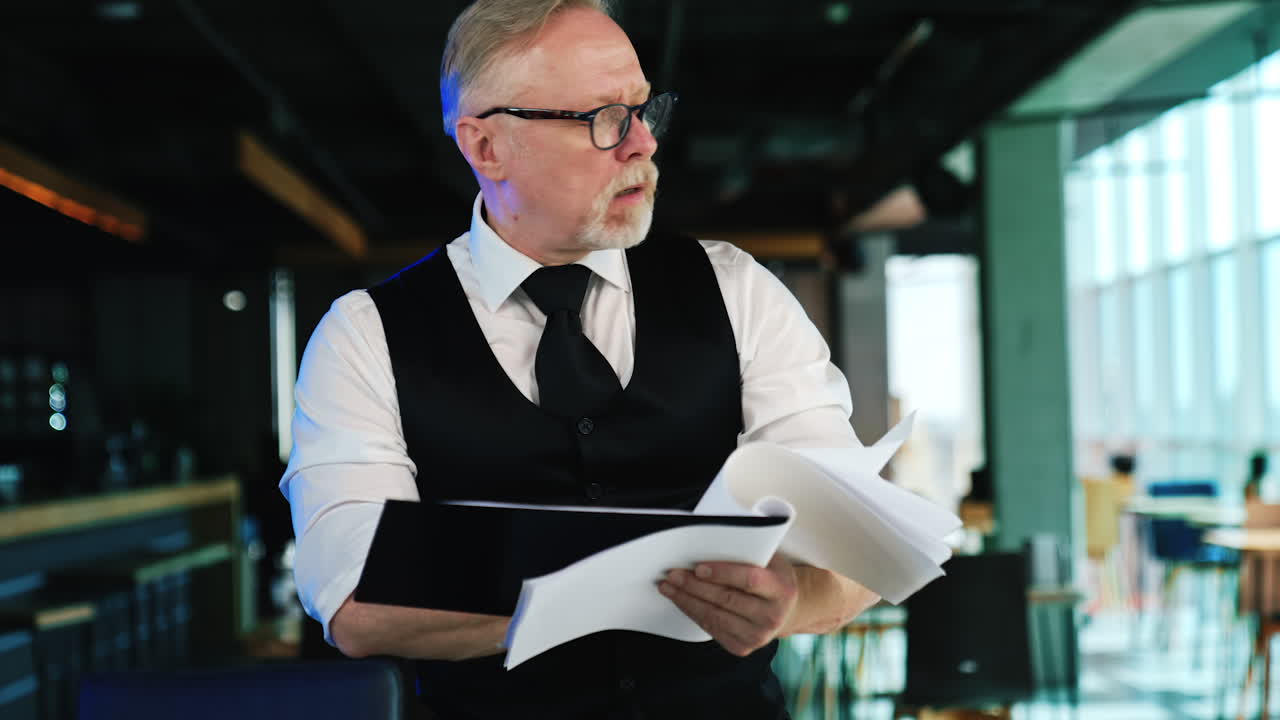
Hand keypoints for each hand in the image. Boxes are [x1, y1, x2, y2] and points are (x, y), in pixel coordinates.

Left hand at [659, 553, 798, 656]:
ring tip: (669, 587)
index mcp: (781, 590)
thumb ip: (748, 553)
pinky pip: (712, 628)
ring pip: (715, 616)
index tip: (698, 567)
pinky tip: (682, 601)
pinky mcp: (743, 647)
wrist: (786, 610)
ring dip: (687, 600)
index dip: (723, 573)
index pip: (749, 580)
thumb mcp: (770, 561)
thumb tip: (709, 545)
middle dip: (695, 586)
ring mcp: (758, 636)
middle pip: (726, 599)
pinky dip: (693, 613)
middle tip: (673, 574)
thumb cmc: (772, 578)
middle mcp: (772, 616)